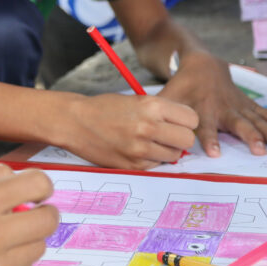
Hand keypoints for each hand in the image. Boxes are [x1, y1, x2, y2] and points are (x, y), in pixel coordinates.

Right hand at [59, 92, 197, 168]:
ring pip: (174, 155)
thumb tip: (186, 127)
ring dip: (166, 150)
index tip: (178, 121)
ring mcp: (140, 149)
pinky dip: (151, 158)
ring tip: (149, 141)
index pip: (192, 119)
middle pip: (187, 140)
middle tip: (168, 134)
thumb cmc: (105, 108)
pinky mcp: (133, 165)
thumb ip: (162, 112)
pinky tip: (136, 149)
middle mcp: (148, 127)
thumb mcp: (137, 100)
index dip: (186, 121)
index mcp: (152, 106)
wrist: (75, 122)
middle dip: (181, 137)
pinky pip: (156, 165)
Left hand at [159, 52, 266, 156]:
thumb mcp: (168, 97)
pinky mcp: (248, 104)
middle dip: (249, 137)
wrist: (202, 63)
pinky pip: (266, 114)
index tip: (214, 153)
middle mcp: (223, 108)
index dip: (209, 139)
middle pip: (237, 124)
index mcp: (203, 109)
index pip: (205, 127)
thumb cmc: (182, 85)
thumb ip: (161, 114)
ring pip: (256, 119)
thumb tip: (144, 131)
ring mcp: (239, 105)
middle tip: (258, 151)